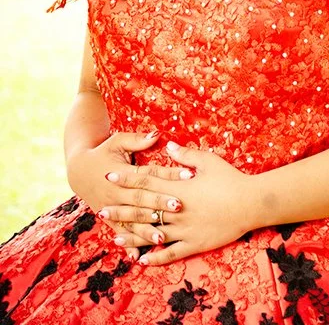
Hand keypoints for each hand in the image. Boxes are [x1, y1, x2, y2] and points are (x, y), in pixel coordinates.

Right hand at [67, 130, 193, 259]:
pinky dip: (128, 244)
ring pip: (130, 220)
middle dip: (159, 203)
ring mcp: (111, 208)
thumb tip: (157, 134)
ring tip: (161, 237)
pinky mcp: (109, 219)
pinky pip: (120, 232)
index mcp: (122, 172)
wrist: (79, 170)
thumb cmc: (104, 152)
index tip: (188, 175)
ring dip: (145, 229)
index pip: (149, 174)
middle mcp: (116, 192)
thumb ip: (137, 140)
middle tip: (179, 206)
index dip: (168, 174)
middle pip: (141, 199)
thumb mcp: (118, 141)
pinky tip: (138, 255)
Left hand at [98, 141, 255, 266]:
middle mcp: (178, 210)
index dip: (128, 178)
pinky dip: (156, 257)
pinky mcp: (194, 244)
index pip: (147, 182)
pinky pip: (171, 253)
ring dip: (133, 236)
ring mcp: (185, 229)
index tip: (111, 176)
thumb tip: (166, 146)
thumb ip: (185, 155)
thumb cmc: (231, 179)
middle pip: (144, 209)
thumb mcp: (209, 161)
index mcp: (179, 188)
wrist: (251, 203)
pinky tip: (143, 260)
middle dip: (122, 209)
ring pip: (152, 234)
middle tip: (101, 209)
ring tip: (115, 238)